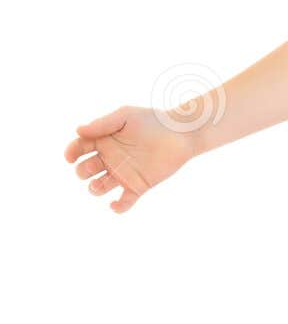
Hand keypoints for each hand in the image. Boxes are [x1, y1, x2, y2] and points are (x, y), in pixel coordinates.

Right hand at [64, 106, 197, 214]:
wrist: (180, 134)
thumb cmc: (153, 121)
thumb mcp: (125, 116)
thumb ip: (103, 124)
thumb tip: (78, 131)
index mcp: (103, 140)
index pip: (80, 148)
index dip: (71, 153)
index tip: (70, 157)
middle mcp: (110, 158)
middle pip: (85, 169)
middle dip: (82, 171)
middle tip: (91, 168)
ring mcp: (123, 173)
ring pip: (99, 187)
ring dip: (94, 189)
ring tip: (98, 186)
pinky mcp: (138, 186)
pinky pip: (124, 201)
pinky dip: (118, 207)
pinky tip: (115, 206)